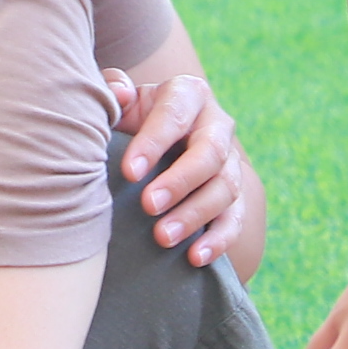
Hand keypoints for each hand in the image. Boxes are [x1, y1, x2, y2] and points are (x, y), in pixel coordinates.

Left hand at [106, 70, 253, 269]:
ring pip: (226, 188)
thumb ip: (112, 92)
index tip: (128, 173)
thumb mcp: (119, 102)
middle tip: (149, 205)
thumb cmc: (128, 120)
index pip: (175, 115)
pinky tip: (195, 257)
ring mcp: (230, 162)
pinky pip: (235, 219)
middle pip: (210, 152)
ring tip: (162, 238)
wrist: (155, 142)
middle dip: (180, 181)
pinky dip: (219, 239)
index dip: (153, 143)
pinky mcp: (235, 196)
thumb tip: (119, 92)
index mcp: (188, 94)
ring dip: (195, 214)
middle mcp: (216, 125)